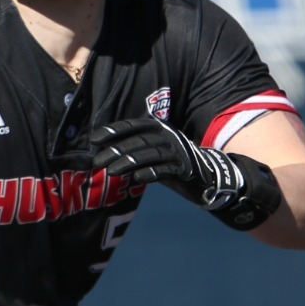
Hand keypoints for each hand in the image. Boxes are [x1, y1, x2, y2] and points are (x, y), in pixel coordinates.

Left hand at [87, 116, 282, 230]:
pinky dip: (151, 174)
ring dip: (127, 162)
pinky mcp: (186, 169)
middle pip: (137, 141)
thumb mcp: (155, 157)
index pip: (133, 126)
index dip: (113, 131)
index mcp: (160, 129)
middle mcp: (169, 137)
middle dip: (115, 149)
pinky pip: (165, 170)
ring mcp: (178, 152)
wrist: (212, 179)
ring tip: (110, 170)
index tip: (93, 139)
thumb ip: (136, 153)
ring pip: (148, 155)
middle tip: (95, 159)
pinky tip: (137, 179)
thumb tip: (107, 156)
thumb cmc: (177, 167)